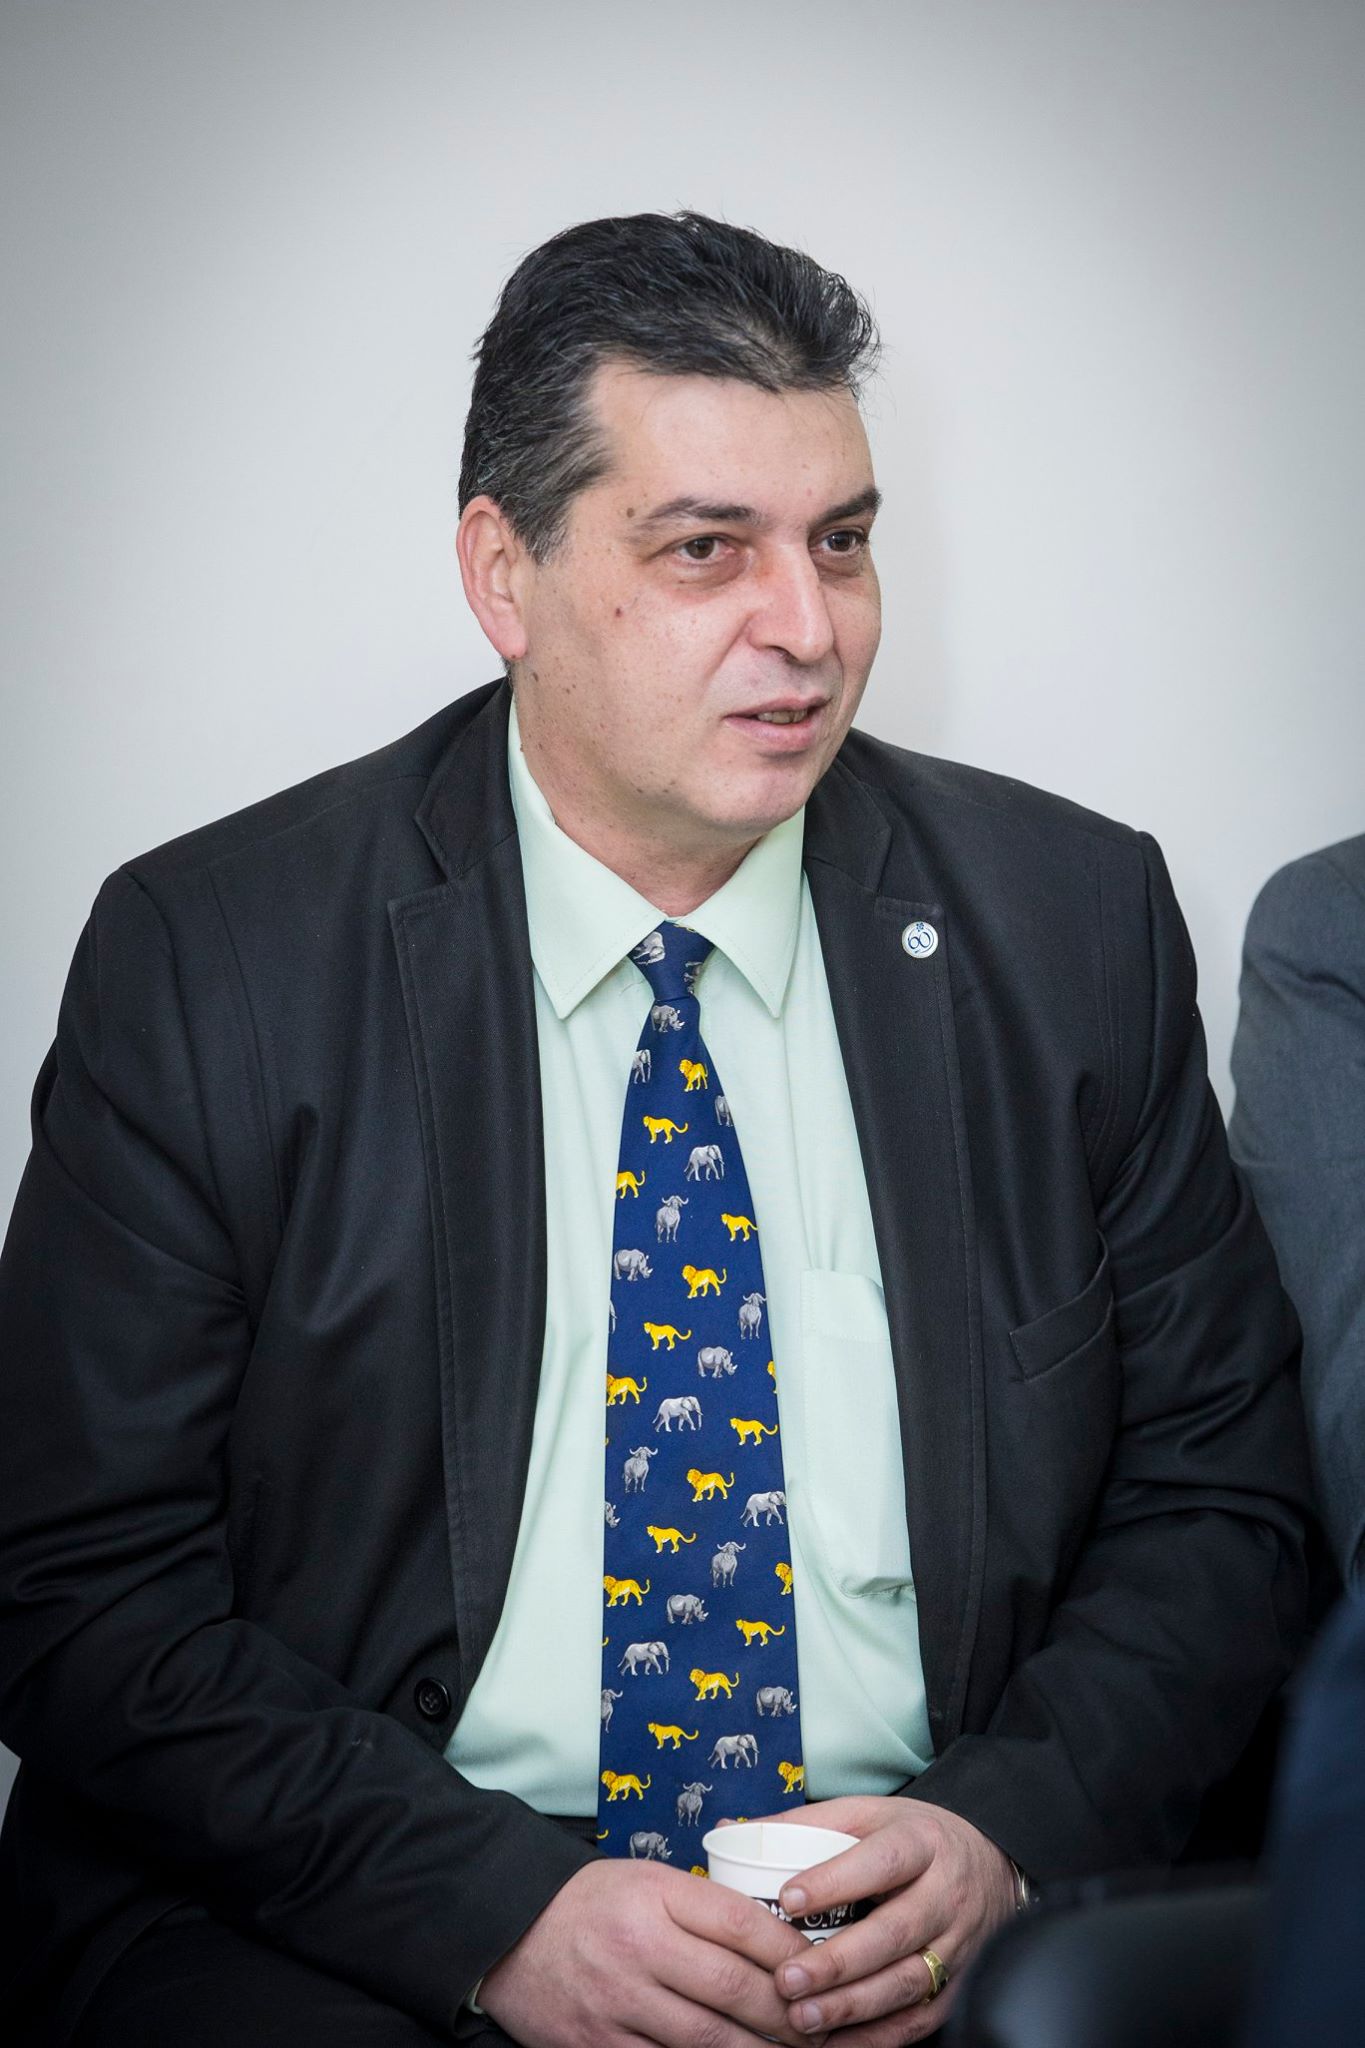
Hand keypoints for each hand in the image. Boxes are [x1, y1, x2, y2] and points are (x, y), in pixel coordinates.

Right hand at [477, 1856, 825, 2047]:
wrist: (507, 1931)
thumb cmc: (592, 1903)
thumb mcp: (647, 1880)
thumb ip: (705, 1906)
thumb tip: (779, 1939)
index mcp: (656, 1893)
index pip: (742, 1922)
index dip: (791, 1951)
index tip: (820, 1968)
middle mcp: (639, 1945)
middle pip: (734, 1987)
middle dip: (788, 2015)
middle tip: (821, 2026)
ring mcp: (617, 2001)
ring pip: (708, 2040)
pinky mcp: (596, 2046)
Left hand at [756, 1796, 1014, 2042]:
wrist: (988, 1864)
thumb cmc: (912, 1839)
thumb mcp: (867, 1814)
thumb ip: (804, 1824)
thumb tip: (732, 1831)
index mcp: (921, 1841)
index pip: (882, 1861)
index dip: (836, 1880)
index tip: (788, 1898)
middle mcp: (946, 1893)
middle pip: (895, 1932)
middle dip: (838, 1962)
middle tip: (786, 1978)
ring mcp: (958, 1944)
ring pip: (907, 1983)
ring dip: (853, 2006)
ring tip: (802, 2018)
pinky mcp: (959, 1984)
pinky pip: (919, 2019)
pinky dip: (877, 2037)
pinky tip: (836, 2043)